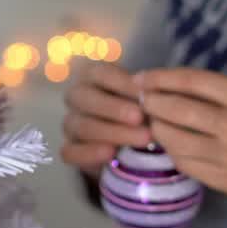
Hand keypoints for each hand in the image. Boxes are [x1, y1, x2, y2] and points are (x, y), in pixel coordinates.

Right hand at [61, 61, 153, 177]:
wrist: (126, 144)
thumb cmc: (138, 111)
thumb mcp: (142, 98)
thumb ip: (144, 95)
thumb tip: (157, 97)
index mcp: (92, 76)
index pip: (100, 73)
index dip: (121, 82)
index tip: (143, 93)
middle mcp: (77, 97)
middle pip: (85, 98)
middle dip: (114, 108)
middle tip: (140, 117)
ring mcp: (71, 123)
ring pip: (81, 125)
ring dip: (111, 132)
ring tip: (140, 139)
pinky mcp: (70, 149)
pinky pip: (70, 151)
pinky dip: (89, 152)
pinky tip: (110, 154)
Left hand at [140, 67, 226, 219]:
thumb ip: (217, 91)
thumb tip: (167, 83)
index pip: (191, 81)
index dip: (160, 78)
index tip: (141, 78)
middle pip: (177, 110)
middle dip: (151, 103)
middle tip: (140, 100)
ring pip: (175, 139)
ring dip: (156, 128)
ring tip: (151, 121)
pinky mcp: (226, 181)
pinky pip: (185, 163)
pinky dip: (172, 151)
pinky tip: (170, 144)